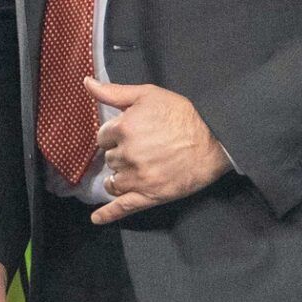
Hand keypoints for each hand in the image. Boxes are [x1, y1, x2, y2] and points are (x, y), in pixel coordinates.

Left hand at [87, 77, 231, 224]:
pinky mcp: (151, 195)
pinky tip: (96, 219)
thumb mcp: (147, 94)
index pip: (103, 137)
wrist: (215, 140)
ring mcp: (138, 178)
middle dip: (119, 154)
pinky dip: (108, 214)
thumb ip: (114, 91)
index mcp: (123, 128)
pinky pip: (124, 207)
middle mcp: (127, 155)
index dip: (114, 135)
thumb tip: (86, 82)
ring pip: (114, 180)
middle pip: (109, 159)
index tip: (127, 134)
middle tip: (140, 149)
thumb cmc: (182, 114)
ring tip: (130, 171)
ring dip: (119, 175)